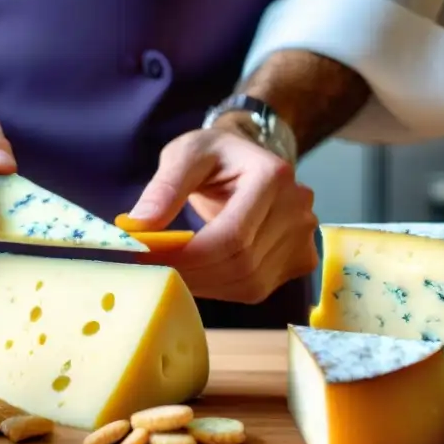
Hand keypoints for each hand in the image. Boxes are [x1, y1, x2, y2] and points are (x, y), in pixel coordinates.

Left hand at [127, 124, 318, 303]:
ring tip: (175, 270)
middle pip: (242, 264)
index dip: (188, 256)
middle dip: (192, 274)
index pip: (232, 235)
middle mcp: (297, 208)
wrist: (247, 161)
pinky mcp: (301, 259)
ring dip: (206, 286)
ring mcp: (304, 237)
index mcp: (272, 176)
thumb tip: (138, 226)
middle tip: (155, 270)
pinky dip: (224, 289)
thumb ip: (163, 187)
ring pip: (250, 284)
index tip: (148, 259)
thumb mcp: (185, 154)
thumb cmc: (215, 155)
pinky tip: (202, 274)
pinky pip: (258, 289)